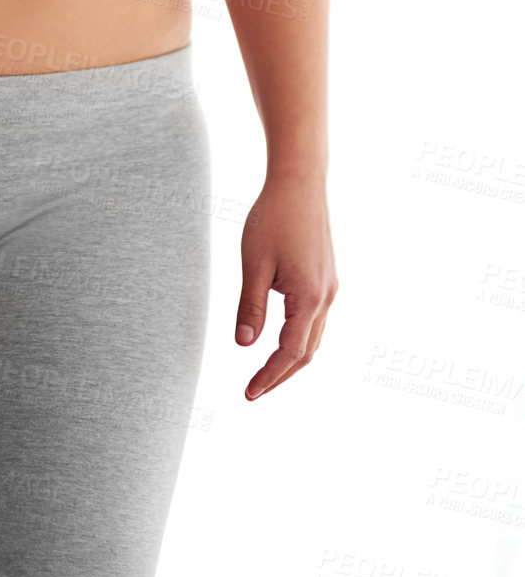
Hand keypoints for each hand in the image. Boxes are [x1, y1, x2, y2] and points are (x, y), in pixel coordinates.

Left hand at [235, 172, 337, 400]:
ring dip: (292, 358)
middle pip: (306, 353)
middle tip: (254, 391)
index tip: (249, 393)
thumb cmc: (273, 218)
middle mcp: (326, 297)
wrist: (300, 182)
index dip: (269, 376)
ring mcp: (330, 287)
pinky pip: (317, 319)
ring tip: (266, 372)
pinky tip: (283, 337)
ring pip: (315, 337)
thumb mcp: (254, 264)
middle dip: (281, 375)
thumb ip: (250, 307)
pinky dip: (300, 337)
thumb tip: (244, 345)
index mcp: (309, 298)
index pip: (289, 353)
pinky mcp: (328, 277)